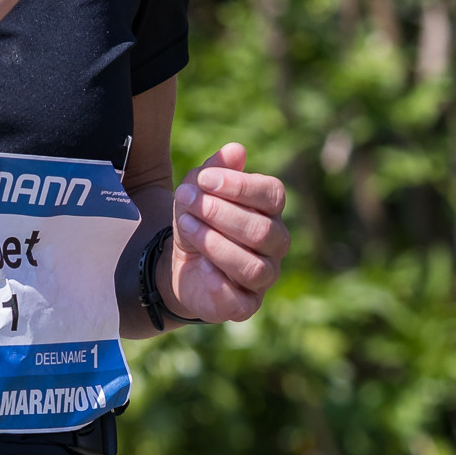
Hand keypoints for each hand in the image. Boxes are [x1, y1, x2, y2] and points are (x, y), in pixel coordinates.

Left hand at [165, 143, 287, 323]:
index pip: (272, 194)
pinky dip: (218, 282)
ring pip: (253, 266)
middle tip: (186, 201)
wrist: (180, 262)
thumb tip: (236, 150)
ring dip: (215, 244)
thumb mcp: (198, 190)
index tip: (204, 179)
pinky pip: (241, 299)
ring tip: (187, 227)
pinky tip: (200, 266)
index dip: (239, 186)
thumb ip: (215, 170)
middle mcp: (275, 244)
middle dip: (219, 213)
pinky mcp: (246, 304)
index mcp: (270, 211)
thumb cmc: (198, 219)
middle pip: (262, 231)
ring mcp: (264, 276)